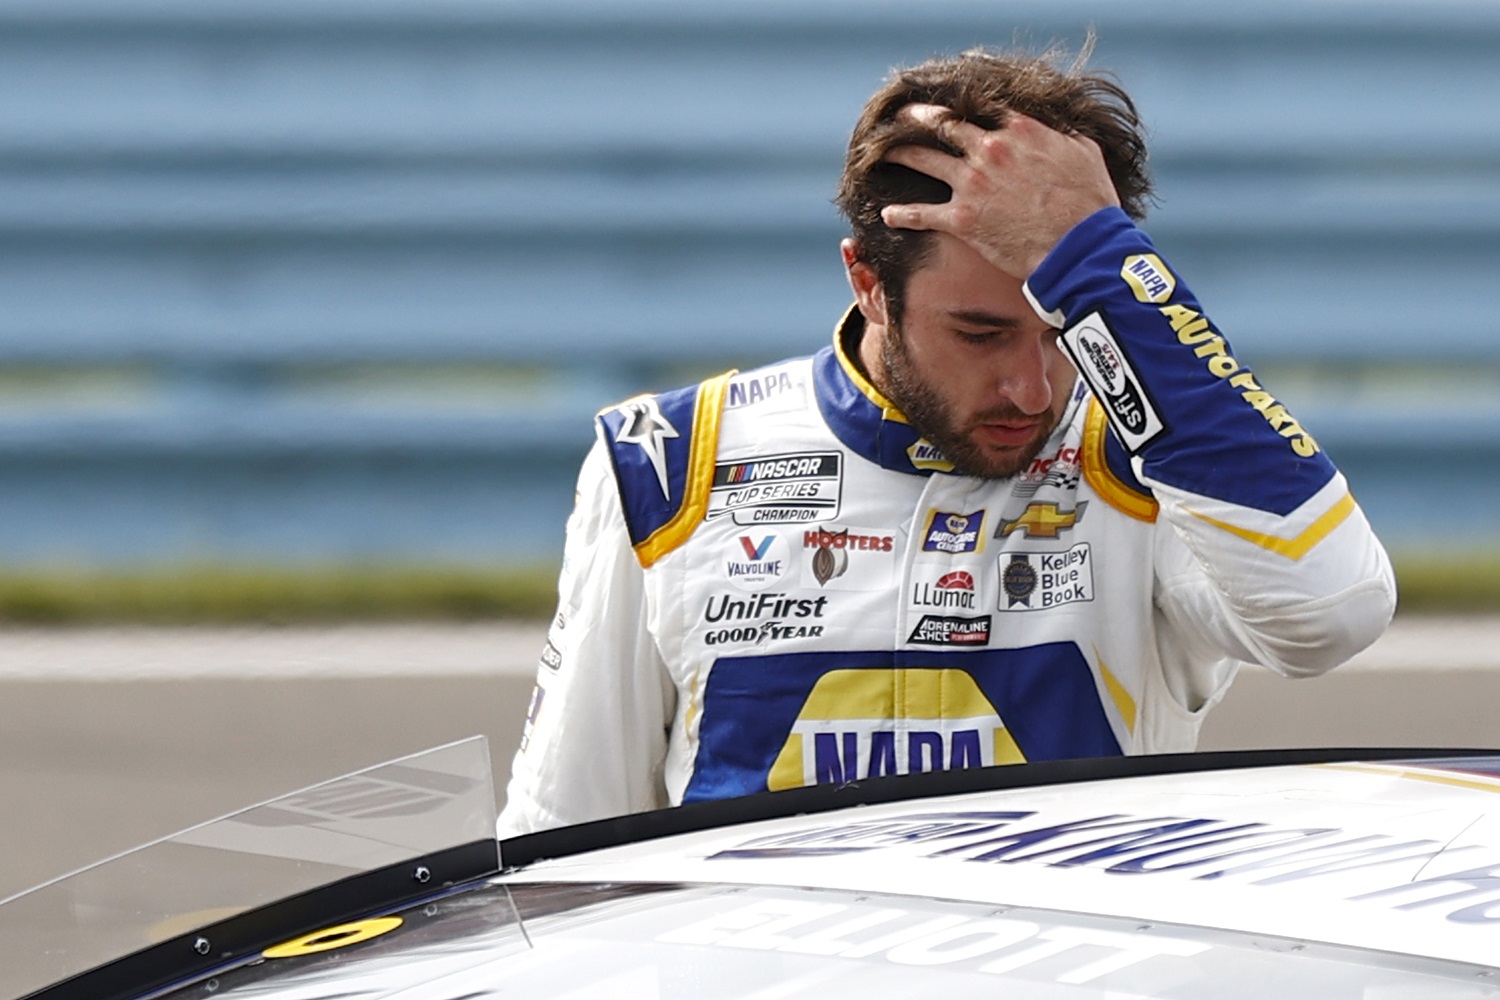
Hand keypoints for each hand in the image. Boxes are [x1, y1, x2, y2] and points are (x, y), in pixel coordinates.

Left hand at [879, 104, 1119, 278]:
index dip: (958, 103)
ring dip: (899, 155)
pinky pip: (921, 213)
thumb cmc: (1090, 203)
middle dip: (917, 119)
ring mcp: (973, 183)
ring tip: (881, 154)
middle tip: (900, 119)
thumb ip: (1063, 136)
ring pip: (923, 160)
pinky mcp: (963, 219)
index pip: (978, 106)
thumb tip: (1060, 128)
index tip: (944, 104)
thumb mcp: (1084, 153)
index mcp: (1019, 130)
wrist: (1079, 246)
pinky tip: (886, 213)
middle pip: (942, 125)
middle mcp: (990, 149)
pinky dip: (901, 214)